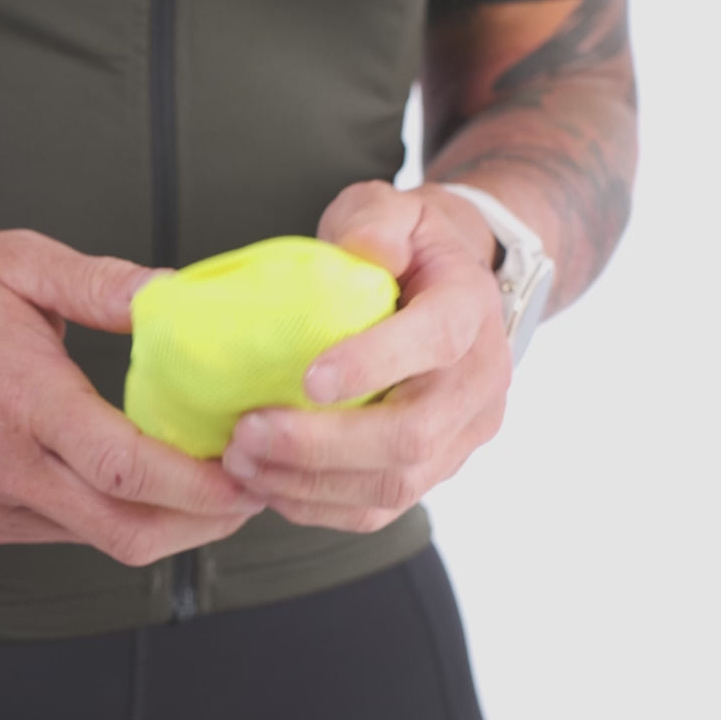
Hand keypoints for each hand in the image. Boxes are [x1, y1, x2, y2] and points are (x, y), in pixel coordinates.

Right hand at [0, 225, 263, 564]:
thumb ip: (104, 284)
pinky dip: (103, 514)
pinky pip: (54, 533)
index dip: (200, 487)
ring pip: (92, 540)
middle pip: (122, 532)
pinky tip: (125, 478)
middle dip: (201, 524)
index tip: (253, 478)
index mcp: (18, 399)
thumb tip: (181, 296)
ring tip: (200, 480)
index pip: (125, 469)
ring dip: (157, 520)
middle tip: (250, 490)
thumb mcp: (18, 260)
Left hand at [219, 181, 511, 531]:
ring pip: (393, 486)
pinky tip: (265, 485)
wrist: (451, 291)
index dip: (374, 363)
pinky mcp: (434, 472)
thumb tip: (365, 251)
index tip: (307, 377)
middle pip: (411, 436)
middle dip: (321, 444)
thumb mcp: (393, 209)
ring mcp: (461, 436)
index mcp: (470, 310)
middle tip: (246, 433)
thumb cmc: (406, 247)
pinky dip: (317, 506)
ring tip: (241, 462)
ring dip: (309, 483)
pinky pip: (379, 510)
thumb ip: (376, 220)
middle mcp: (479, 383)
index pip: (436, 341)